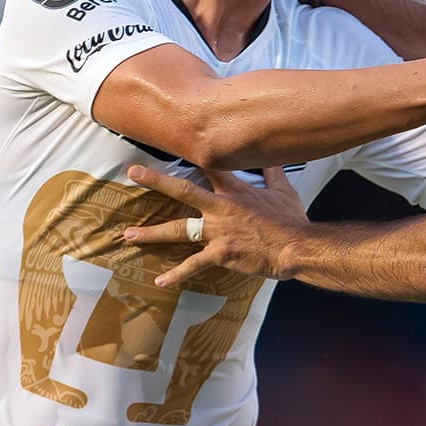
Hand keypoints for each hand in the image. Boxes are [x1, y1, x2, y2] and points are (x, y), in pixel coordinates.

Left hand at [122, 164, 307, 286]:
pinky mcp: (220, 253)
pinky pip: (193, 265)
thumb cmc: (291, 220)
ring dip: (152, 232)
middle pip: (183, 190)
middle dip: (156, 181)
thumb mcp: (284, 192)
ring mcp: (218, 231)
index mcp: (236, 191)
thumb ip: (273, 175)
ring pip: (179, 229)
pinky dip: (177, 274)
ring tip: (129, 235)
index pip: (211, 167)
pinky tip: (160, 281)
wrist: (296, 247)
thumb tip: (272, 160)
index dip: (194, 155)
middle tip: (133, 173)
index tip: (175, 145)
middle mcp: (221, 207)